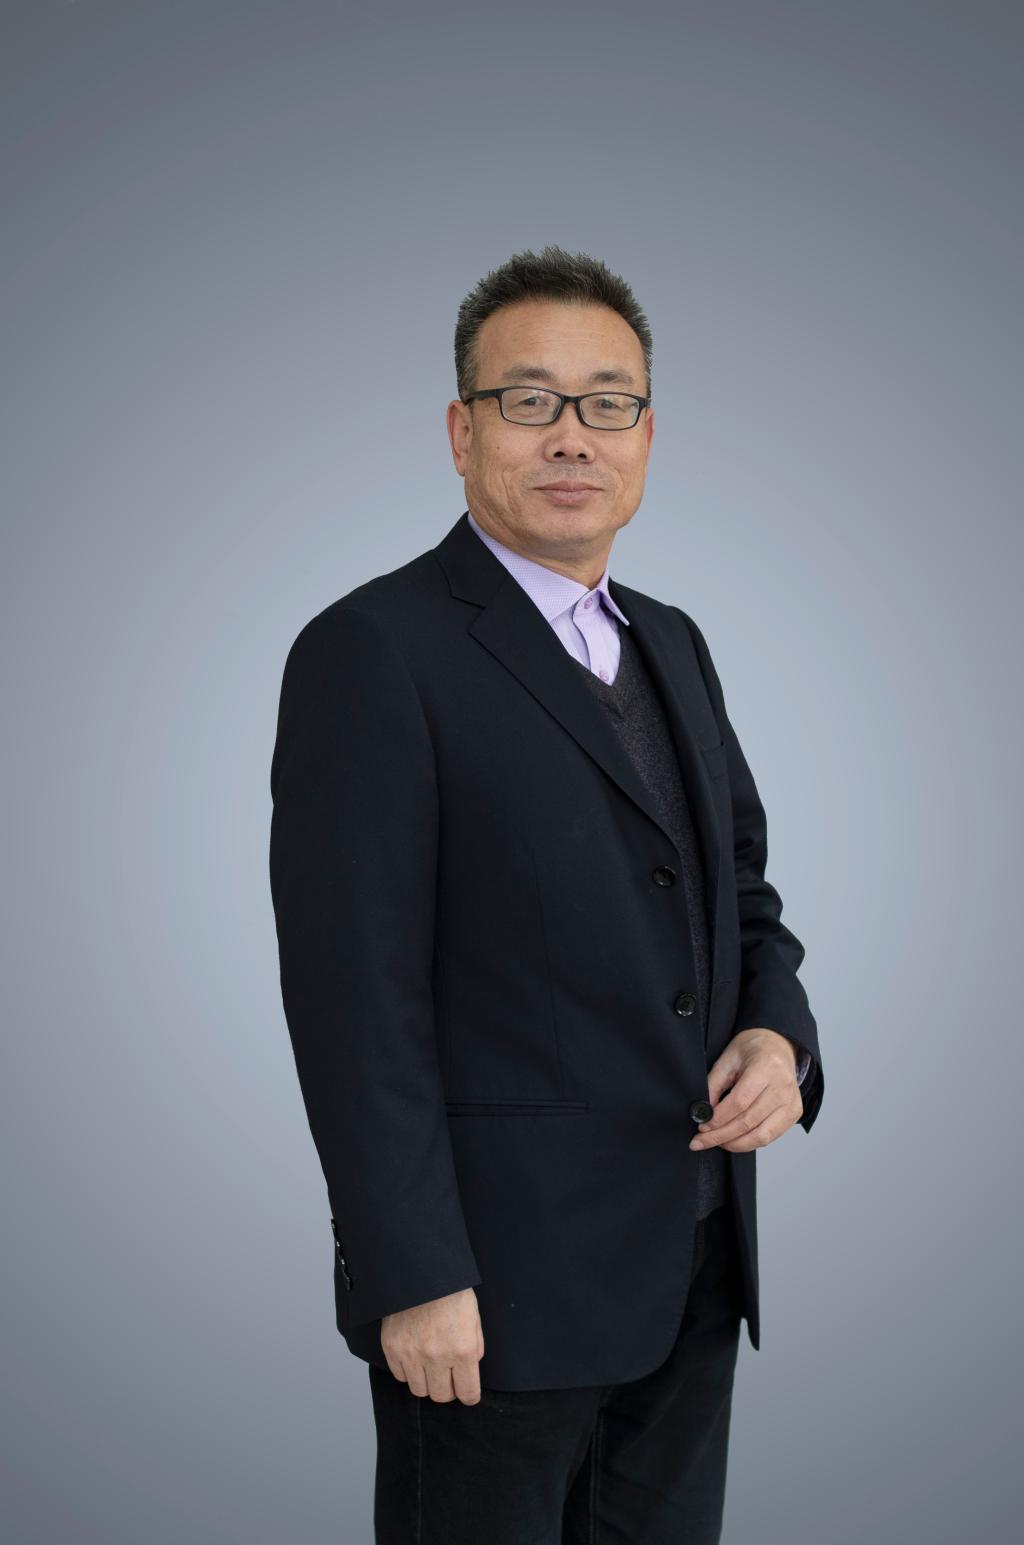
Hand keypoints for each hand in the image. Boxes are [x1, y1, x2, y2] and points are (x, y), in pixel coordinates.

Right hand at [380, 1287, 484, 1403]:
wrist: (422, 1271)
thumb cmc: (452, 1291)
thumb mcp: (474, 1319)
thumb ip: (474, 1348)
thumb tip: (470, 1369)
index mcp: (462, 1350)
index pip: (467, 1393)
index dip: (469, 1394)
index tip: (466, 1391)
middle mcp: (437, 1357)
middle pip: (441, 1396)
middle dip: (447, 1388)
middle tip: (448, 1376)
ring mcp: (412, 1353)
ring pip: (419, 1390)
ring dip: (426, 1381)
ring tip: (429, 1365)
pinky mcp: (392, 1347)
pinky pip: (400, 1375)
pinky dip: (407, 1370)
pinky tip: (414, 1356)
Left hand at [689, 1028, 803, 1152]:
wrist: (777, 1046)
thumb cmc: (752, 1050)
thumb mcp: (727, 1059)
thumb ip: (714, 1085)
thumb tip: (703, 1112)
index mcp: (766, 1067)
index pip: (740, 1101)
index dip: (718, 1118)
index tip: (702, 1125)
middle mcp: (782, 1086)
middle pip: (749, 1121)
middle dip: (721, 1136)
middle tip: (701, 1141)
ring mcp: (791, 1102)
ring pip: (761, 1135)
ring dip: (735, 1144)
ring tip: (716, 1143)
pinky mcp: (794, 1113)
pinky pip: (771, 1137)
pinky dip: (750, 1143)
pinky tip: (734, 1141)